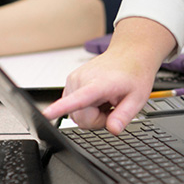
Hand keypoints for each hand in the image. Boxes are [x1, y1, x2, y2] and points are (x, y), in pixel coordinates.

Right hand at [42, 17, 175, 133]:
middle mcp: (81, 79)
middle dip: (97, 119)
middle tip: (112, 106)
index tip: (46, 114)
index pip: (77, 99)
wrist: (129, 53)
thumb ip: (124, 115)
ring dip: (91, 113)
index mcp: (98, 83)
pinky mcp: (70, 81)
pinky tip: (98, 97)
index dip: (60, 109)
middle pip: (80, 118)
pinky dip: (86, 107)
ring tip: (106, 99)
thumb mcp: (138, 98)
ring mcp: (74, 79)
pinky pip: (73, 106)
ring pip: (75, 114)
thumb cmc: (134, 72)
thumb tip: (113, 129)